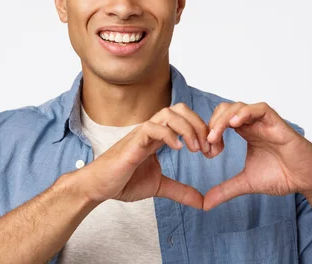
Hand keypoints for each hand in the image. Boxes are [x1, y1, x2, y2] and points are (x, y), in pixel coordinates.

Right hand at [76, 103, 210, 209]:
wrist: (99, 187)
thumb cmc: (123, 181)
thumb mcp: (160, 186)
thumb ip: (181, 191)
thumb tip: (202, 202)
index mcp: (159, 136)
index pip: (185, 118)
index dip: (202, 130)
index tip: (213, 151)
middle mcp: (152, 130)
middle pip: (179, 109)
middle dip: (199, 124)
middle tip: (207, 147)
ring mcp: (142, 134)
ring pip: (168, 113)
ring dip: (187, 128)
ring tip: (195, 148)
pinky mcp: (133, 142)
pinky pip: (152, 127)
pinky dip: (169, 135)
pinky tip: (178, 149)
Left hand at [203, 102, 311, 210]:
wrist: (308, 180)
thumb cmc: (282, 175)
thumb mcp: (247, 183)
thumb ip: (226, 190)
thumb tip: (205, 203)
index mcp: (246, 132)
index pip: (221, 120)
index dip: (209, 131)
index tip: (205, 150)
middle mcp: (254, 124)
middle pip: (226, 110)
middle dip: (213, 123)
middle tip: (208, 143)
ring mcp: (265, 123)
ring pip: (239, 106)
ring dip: (224, 118)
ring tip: (216, 135)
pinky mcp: (278, 124)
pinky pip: (260, 109)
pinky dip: (246, 112)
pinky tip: (235, 123)